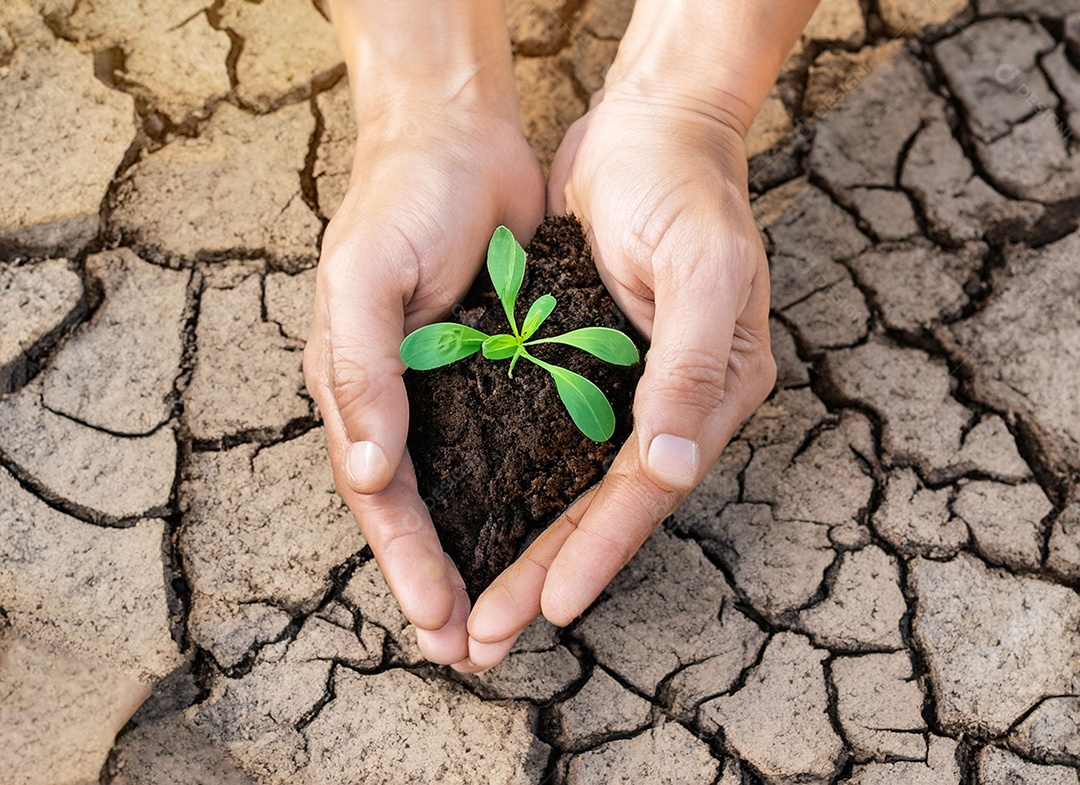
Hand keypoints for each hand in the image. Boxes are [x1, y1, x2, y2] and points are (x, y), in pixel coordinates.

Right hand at [304, 88, 544, 666]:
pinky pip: (517, 441)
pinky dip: (527, 489)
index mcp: (360, 390)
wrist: (459, 139)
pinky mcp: (508, 368)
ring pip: (474, 488)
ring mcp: (459, 388)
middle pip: (426, 510)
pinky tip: (552, 528)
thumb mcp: (364, 279)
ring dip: (490, 552)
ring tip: (514, 612)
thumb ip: (362, 373)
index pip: (383, 497)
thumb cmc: (400, 203)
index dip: (408, 562)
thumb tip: (372, 471)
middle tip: (474, 651)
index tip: (438, 622)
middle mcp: (407, 400)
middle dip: (446, 580)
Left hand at [464, 89, 776, 667]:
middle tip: (489, 637)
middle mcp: (671, 404)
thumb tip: (671, 470)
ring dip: (526, 547)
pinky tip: (480, 521)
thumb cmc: (684, 188)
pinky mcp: (585, 365)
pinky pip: (548, 441)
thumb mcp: (701, 268)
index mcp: (711, 390)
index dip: (597, 550)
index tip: (548, 606)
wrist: (651, 126)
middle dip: (547, 573)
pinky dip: (516, 486)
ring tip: (477, 605)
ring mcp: (626, 388)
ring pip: (569, 487)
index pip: (645, 489)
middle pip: (601, 507)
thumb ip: (690, 368)